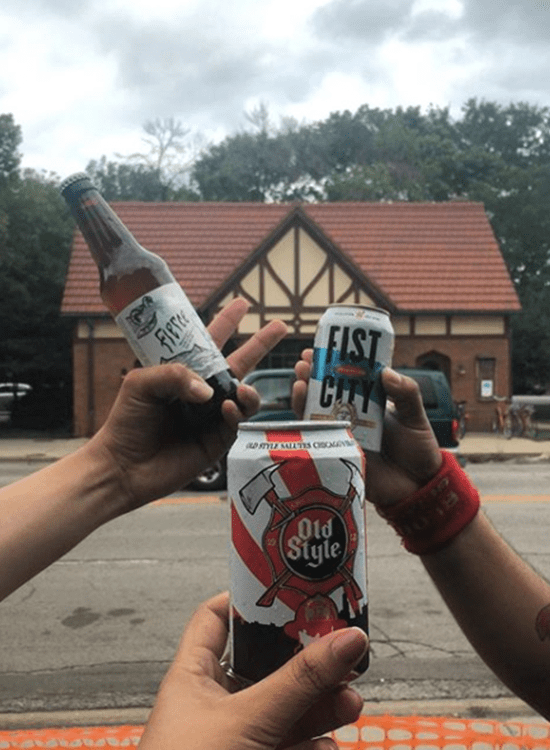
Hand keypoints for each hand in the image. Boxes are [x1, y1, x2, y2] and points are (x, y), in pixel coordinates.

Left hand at [89, 298, 286, 509]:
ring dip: (249, 389)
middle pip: (238, 364)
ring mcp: (211, 417)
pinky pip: (237, 422)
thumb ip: (175, 374)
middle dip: (260, 344)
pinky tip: (227, 408)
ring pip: (243, 396)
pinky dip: (236, 412)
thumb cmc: (126, 422)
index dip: (225, 323)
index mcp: (182, 374)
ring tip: (241, 390)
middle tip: (280, 325)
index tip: (243, 304)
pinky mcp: (217, 441)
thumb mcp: (141, 384)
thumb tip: (210, 391)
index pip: (208, 343)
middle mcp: (201, 393)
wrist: (123, 466)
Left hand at [138, 593, 367, 749]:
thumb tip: (346, 636)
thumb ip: (300, 681)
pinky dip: (313, 745)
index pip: (218, 618)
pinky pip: (293, 746)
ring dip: (321, 704)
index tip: (293, 590)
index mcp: (193, 676)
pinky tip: (326, 747)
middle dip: (307, 661)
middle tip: (341, 651)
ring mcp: (236, 739)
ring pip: (286, 708)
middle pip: (267, 665)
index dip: (251, 600)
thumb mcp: (248, 719)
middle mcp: (214, 704)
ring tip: (350, 701)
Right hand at [293, 351, 440, 506]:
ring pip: (314, 412)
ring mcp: (342, 435)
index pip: (345, 379)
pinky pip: (315, 438)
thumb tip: (386, 372)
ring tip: (300, 378)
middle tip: (304, 361)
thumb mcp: (416, 416)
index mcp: (368, 404)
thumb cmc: (419, 450)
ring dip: (303, 395)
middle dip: (310, 375)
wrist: (419, 487)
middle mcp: (350, 417)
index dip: (331, 363)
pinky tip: (303, 406)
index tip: (320, 347)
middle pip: (323, 393)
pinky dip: (306, 421)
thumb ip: (406, 393)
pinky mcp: (336, 454)